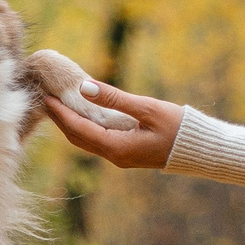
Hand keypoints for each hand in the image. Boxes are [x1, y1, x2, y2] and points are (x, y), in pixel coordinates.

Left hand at [44, 79, 181, 168]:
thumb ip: (115, 99)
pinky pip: (97, 141)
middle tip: (45, 98)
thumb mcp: (148, 109)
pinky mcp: (126, 153)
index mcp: (117, 147)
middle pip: (77, 138)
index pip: (78, 129)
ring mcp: (120, 157)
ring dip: (70, 124)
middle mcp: (114, 156)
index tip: (46, 96)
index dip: (60, 113)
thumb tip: (84, 88)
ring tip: (58, 104)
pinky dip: (84, 127)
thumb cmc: (178, 128)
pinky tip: (82, 114)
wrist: (199, 150)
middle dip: (60, 119)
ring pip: (86, 141)